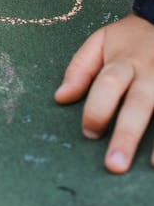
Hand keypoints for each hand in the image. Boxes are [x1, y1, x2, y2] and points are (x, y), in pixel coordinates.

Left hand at [55, 13, 153, 172]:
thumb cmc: (129, 37)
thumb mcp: (100, 41)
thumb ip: (80, 68)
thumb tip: (60, 98)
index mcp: (123, 61)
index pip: (107, 85)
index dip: (97, 109)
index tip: (89, 133)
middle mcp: (150, 72)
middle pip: (139, 103)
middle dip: (126, 134)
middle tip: (114, 164)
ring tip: (152, 167)